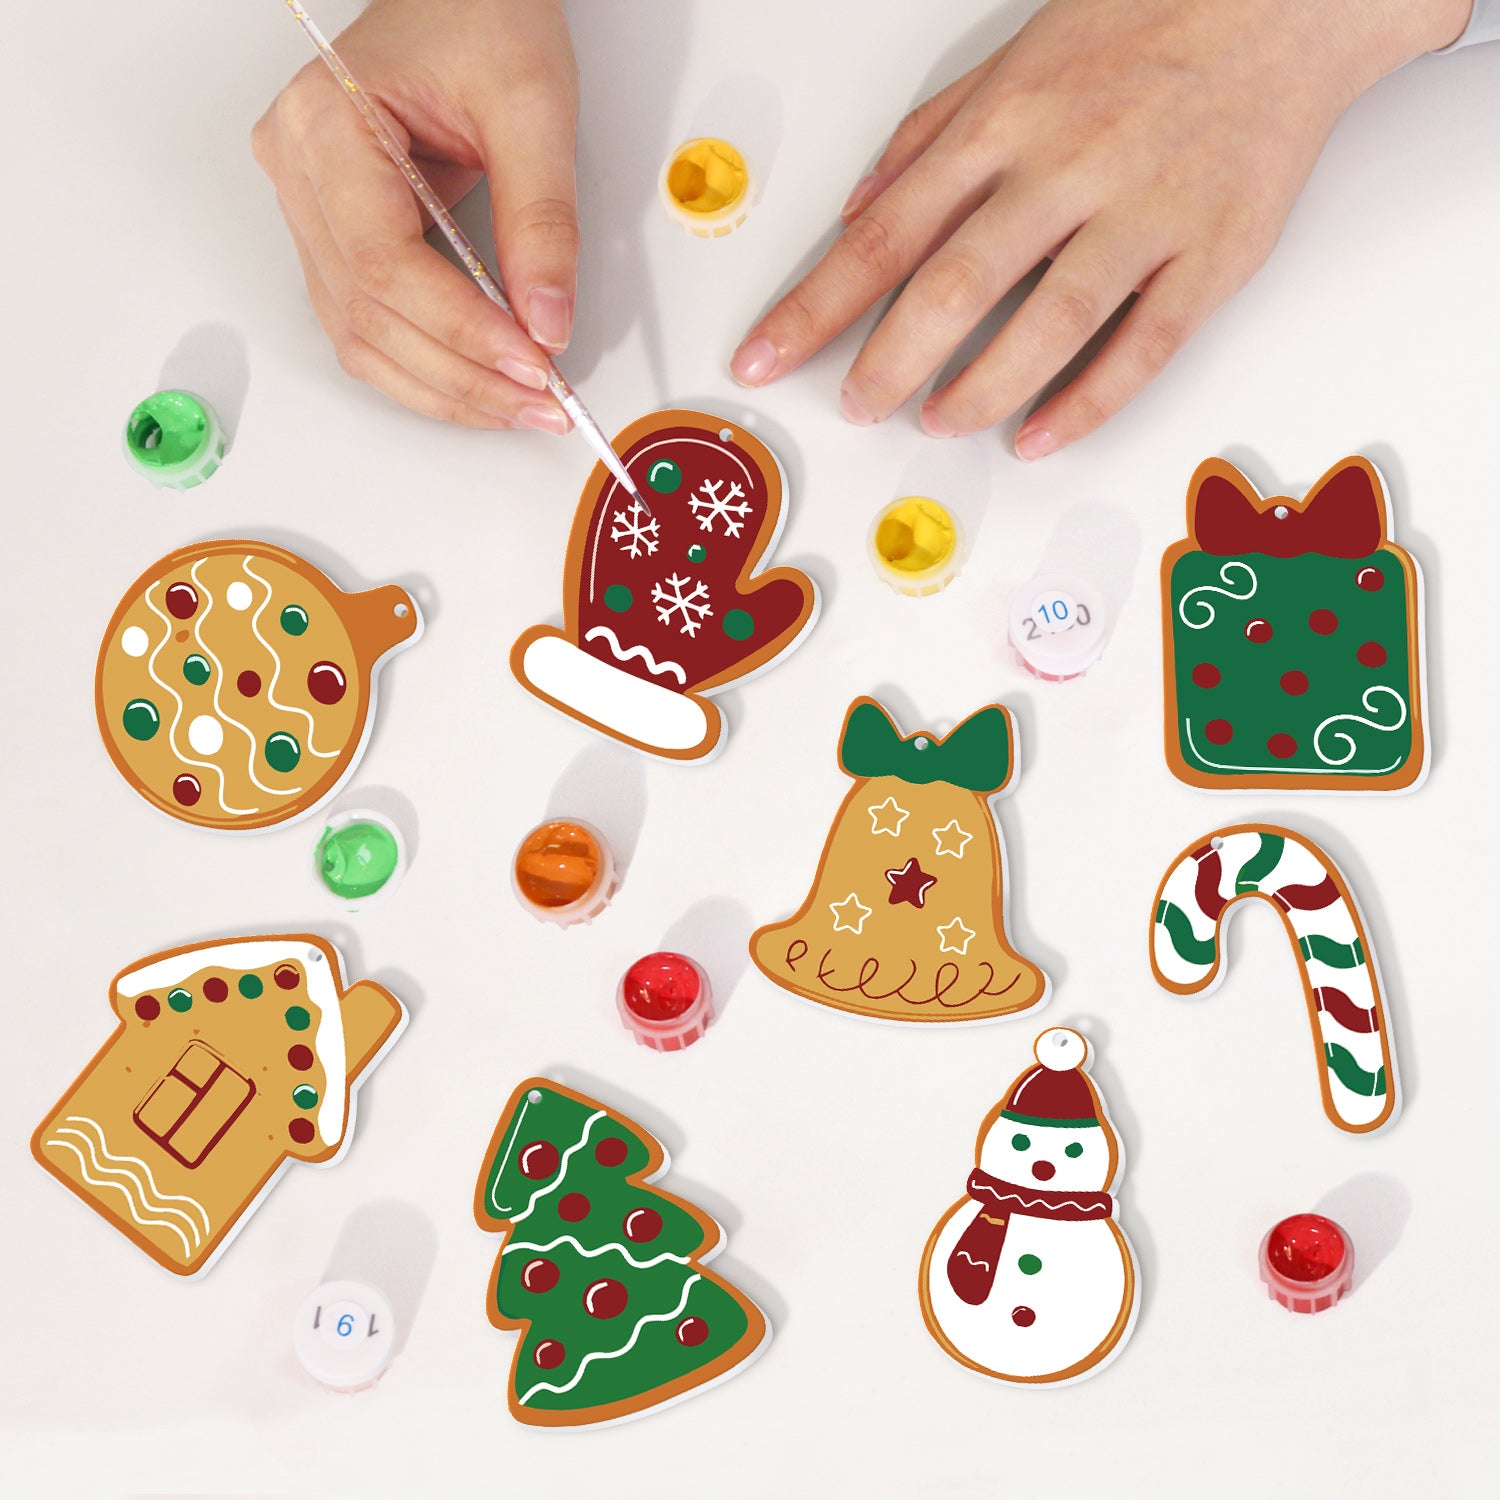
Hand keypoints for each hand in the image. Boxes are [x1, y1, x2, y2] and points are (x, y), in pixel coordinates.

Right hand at [253, 0, 577, 429]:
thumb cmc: (480, 16)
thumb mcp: (532, 107)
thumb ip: (542, 221)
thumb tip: (547, 322)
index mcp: (325, 124)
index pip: (386, 264)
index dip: (461, 331)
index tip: (532, 365)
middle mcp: (298, 170)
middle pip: (370, 314)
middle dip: (462, 375)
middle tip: (541, 402)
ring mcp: (309, 208)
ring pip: (362, 338)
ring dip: (445, 388)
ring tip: (520, 405)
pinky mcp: (337, 236)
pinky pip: (369, 326)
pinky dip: (429, 367)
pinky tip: (483, 384)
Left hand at [730, 0, 1470, 457]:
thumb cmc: (1142, 24)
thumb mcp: (1013, 58)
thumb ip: (928, 139)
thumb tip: (856, 213)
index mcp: (1005, 124)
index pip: (885, 235)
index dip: (815, 307)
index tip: (764, 357)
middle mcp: (1067, 169)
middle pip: (955, 286)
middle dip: (888, 360)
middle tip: (855, 407)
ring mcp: (1143, 215)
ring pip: (1048, 323)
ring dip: (981, 388)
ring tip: (939, 421)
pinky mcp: (1211, 255)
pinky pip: (1141, 346)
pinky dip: (1085, 401)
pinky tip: (1037, 436)